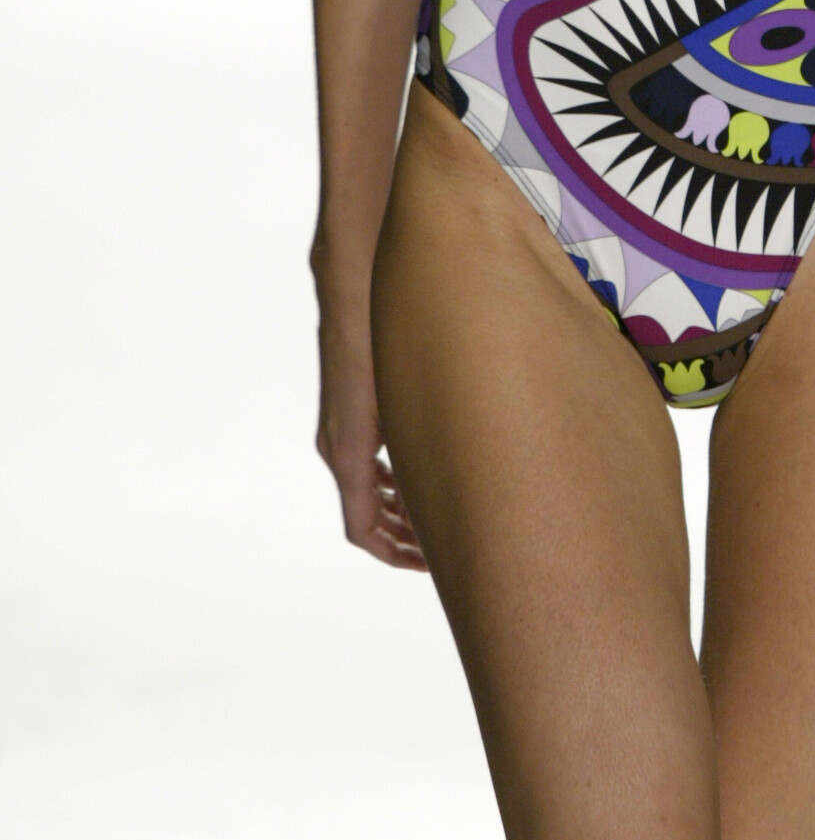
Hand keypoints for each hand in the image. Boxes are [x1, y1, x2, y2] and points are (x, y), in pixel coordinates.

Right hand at [315, 301, 426, 570]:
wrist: (356, 273)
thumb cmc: (381, 326)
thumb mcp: (406, 397)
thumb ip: (421, 445)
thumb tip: (451, 492)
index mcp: (349, 451)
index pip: (361, 530)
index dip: (397, 556)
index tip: (432, 566)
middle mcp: (339, 443)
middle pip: (366, 513)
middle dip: (406, 534)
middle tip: (447, 545)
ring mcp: (343, 422)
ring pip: (367, 485)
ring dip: (400, 505)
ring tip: (441, 513)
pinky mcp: (353, 401)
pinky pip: (368, 456)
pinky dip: (393, 475)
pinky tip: (427, 466)